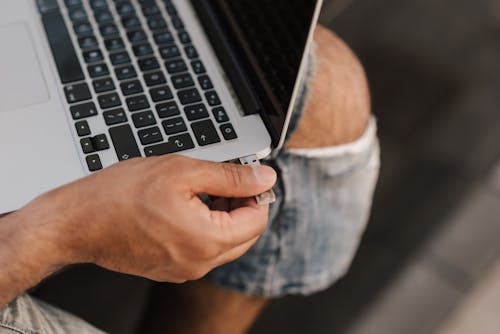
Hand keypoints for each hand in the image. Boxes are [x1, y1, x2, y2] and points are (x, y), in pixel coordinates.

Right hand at [0, 155, 275, 304]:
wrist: (76, 221)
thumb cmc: (120, 194)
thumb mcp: (182, 171)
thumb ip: (231, 176)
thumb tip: (265, 178)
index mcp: (206, 240)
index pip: (257, 220)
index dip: (256, 193)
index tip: (246, 176)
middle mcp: (198, 263)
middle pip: (244, 235)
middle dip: (241, 206)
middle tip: (223, 180)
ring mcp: (183, 270)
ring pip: (225, 243)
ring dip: (223, 216)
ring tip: (200, 190)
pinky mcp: (170, 269)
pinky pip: (203, 250)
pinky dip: (204, 228)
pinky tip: (186, 207)